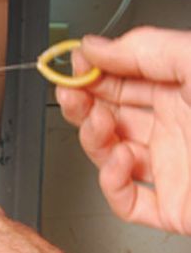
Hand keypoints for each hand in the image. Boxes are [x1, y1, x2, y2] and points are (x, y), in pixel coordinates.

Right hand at [56, 27, 190, 233]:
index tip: (73, 65)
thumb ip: (144, 49)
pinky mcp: (173, 206)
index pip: (124, 77)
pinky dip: (111, 184)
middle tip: (71, 93)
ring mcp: (172, 167)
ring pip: (111, 154)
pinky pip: (128, 201)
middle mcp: (176, 127)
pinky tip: (117, 163)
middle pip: (112, 113)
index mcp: (183, 91)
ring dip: (93, 138)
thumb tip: (95, 46)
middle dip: (85, 101)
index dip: (94, 70)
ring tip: (98, 125)